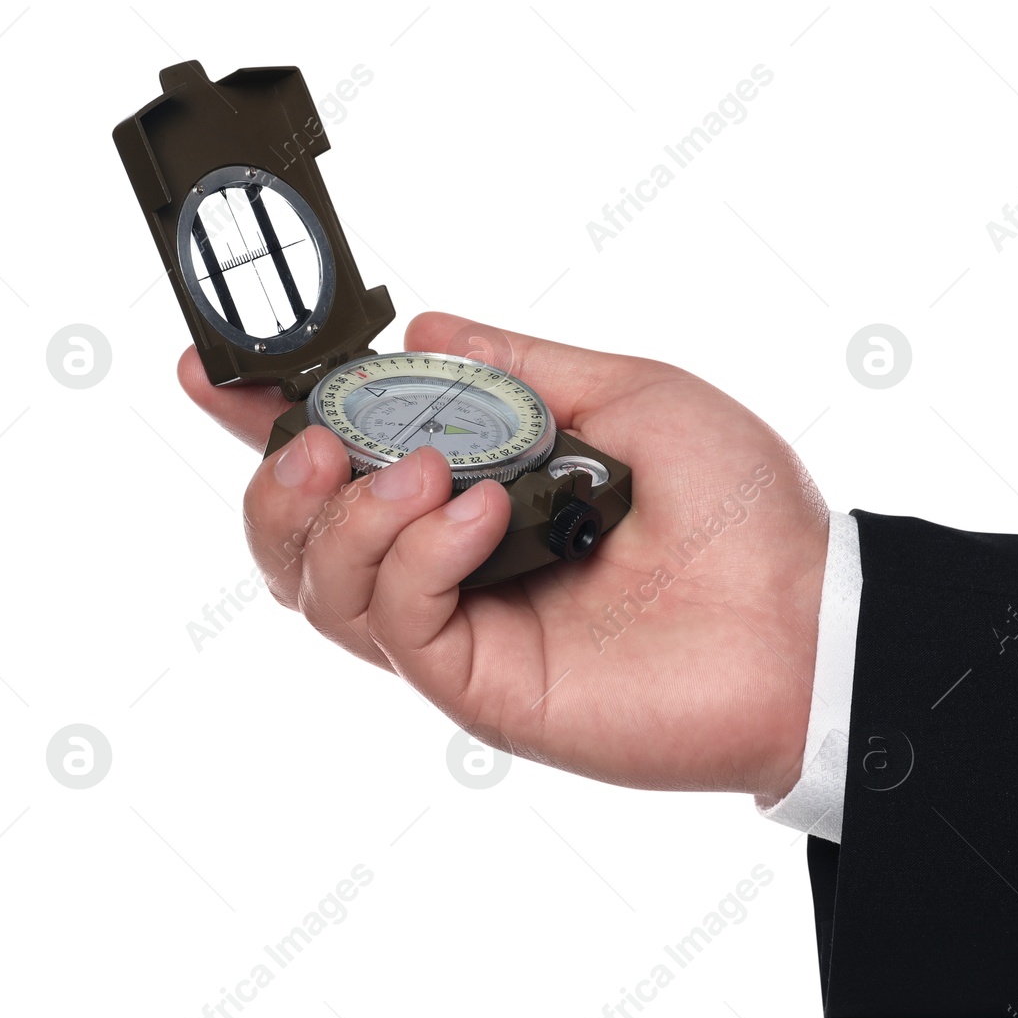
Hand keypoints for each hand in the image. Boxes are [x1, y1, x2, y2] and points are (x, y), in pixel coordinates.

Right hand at [178, 312, 828, 800]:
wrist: (807, 623)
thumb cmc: (743, 514)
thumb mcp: (634, 397)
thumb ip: (526, 368)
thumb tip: (424, 328)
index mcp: (485, 499)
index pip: (349, 465)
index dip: (268, 423)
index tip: (209, 372)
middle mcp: (460, 570)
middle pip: (302, 542)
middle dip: (279, 480)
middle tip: (316, 438)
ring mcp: (468, 635)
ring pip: (323, 589)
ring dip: (345, 515)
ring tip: (418, 472)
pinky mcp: (484, 688)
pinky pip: (398, 623)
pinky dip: (415, 554)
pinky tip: (475, 516)